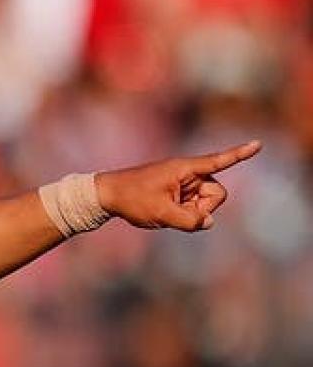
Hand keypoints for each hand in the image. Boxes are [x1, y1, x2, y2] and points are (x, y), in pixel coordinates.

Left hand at [96, 140, 260, 231]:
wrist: (108, 195)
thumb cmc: (133, 199)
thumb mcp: (162, 214)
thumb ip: (190, 221)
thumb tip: (208, 222)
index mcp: (185, 169)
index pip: (218, 161)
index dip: (239, 155)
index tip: (258, 144)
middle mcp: (188, 173)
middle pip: (216, 194)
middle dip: (204, 208)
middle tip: (177, 213)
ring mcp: (183, 183)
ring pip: (204, 204)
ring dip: (190, 213)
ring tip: (164, 212)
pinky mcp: (177, 192)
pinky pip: (191, 207)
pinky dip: (183, 214)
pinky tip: (164, 213)